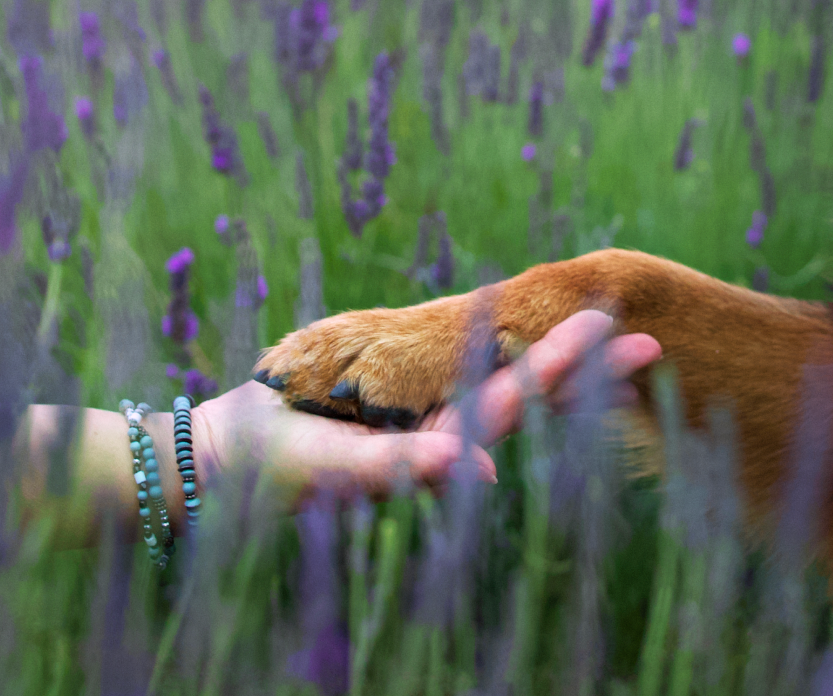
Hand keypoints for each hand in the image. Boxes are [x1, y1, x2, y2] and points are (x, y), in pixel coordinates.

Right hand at [191, 310, 661, 499]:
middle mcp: (436, 425)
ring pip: (488, 369)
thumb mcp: (340, 468)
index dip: (563, 372)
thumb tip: (482, 469)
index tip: (619, 340)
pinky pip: (444, 356)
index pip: (512, 403)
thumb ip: (403, 468)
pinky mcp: (388, 384)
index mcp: (435, 443)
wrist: (233, 452)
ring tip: (597, 319)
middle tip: (645, 334)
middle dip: (577, 362)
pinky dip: (483, 336)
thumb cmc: (279, 466)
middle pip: (517, 386)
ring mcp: (415, 405)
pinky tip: (511, 321)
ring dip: (540, 346)